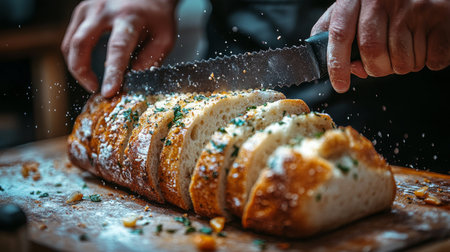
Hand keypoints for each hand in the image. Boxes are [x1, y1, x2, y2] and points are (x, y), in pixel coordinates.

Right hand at [61, 0, 176, 96]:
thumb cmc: (157, 15)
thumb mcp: (164, 37)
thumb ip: (151, 59)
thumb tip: (133, 78)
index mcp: (128, 18)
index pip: (117, 48)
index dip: (112, 72)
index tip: (108, 92)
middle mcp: (104, 11)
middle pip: (80, 43)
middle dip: (82, 72)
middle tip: (94, 89)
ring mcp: (88, 9)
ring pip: (70, 43)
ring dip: (77, 67)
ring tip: (92, 82)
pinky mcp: (81, 12)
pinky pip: (70, 39)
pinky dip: (75, 57)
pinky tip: (86, 66)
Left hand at [311, 0, 449, 92]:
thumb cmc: (389, 1)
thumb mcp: (358, 8)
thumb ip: (344, 33)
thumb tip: (350, 69)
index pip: (340, 34)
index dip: (338, 65)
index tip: (340, 85)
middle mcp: (383, 0)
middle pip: (372, 52)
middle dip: (377, 69)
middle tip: (383, 65)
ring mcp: (413, 7)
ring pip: (402, 61)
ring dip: (404, 65)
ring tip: (408, 47)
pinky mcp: (439, 15)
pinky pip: (431, 60)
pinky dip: (430, 61)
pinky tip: (427, 44)